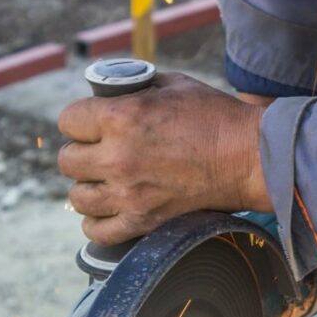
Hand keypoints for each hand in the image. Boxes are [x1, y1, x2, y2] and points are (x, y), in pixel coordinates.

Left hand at [57, 73, 271, 245]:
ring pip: (78, 197)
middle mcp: (118, 157)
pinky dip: (97, 223)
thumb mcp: (171, 85)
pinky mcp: (144, 220)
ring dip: (88, 188)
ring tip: (104, 182)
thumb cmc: (215, 118)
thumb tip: (111, 92)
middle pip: (68, 161)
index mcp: (121, 117)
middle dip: (81, 153)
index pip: (68, 121)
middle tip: (99, 153)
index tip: (91, 126)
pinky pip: (98, 231)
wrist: (248, 158)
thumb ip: (134, 88)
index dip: (79, 121)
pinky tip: (107, 211)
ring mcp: (129, 193)